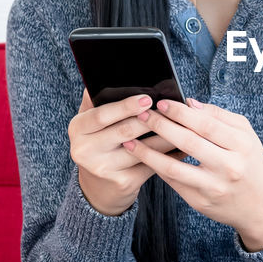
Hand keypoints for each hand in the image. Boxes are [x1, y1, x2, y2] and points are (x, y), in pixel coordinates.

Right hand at [69, 88, 183, 215]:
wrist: (99, 187)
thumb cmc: (100, 143)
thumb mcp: (92, 122)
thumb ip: (97, 100)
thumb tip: (107, 74)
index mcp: (78, 129)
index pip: (101, 115)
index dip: (125, 106)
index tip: (148, 98)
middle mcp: (85, 150)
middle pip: (124, 131)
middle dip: (151, 119)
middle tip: (172, 110)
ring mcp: (103, 169)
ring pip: (142, 149)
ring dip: (166, 137)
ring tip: (184, 125)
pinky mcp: (122, 182)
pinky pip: (151, 165)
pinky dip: (170, 155)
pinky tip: (183, 147)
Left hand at [122, 97, 262, 246]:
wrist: (261, 206)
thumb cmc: (252, 164)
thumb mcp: (246, 135)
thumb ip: (220, 116)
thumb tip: (190, 103)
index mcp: (241, 145)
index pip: (206, 124)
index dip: (181, 112)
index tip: (162, 103)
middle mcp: (228, 167)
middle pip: (188, 142)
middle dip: (161, 126)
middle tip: (143, 114)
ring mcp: (213, 187)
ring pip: (174, 167)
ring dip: (149, 152)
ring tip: (132, 139)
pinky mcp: (201, 202)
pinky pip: (173, 183)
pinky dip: (157, 168)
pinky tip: (145, 157)